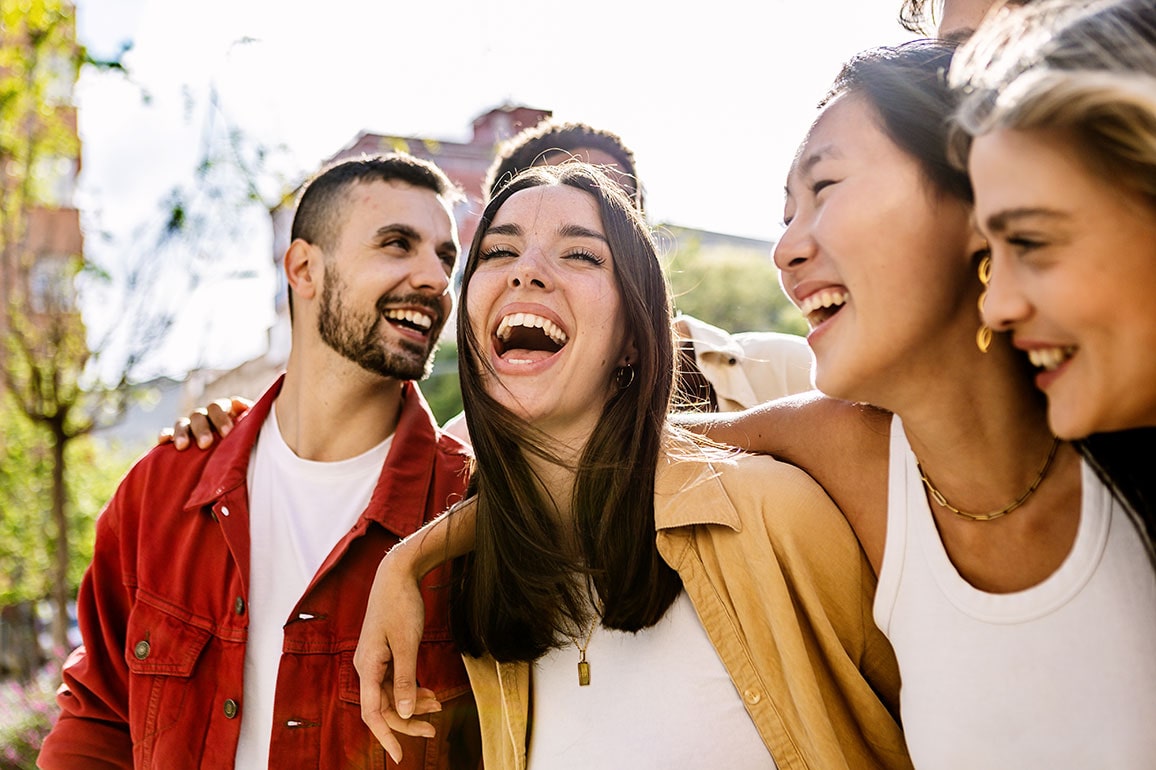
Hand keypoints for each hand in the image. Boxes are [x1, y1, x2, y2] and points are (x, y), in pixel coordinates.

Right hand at [157, 397, 251, 449]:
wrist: (234, 452)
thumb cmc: (245, 438)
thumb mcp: (250, 428)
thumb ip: (249, 416)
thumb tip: (239, 405)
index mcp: (222, 410)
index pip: (218, 407)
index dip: (221, 419)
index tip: (227, 434)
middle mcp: (205, 415)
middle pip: (199, 415)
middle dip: (202, 429)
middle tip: (206, 444)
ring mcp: (191, 425)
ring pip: (183, 423)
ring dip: (182, 433)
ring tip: (183, 447)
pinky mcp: (178, 437)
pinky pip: (169, 432)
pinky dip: (166, 434)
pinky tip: (164, 440)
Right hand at [354, 548, 429, 763]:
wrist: (396, 575)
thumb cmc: (400, 605)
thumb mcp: (407, 644)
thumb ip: (406, 680)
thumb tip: (406, 712)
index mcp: (367, 667)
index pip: (372, 713)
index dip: (386, 736)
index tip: (398, 756)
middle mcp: (366, 667)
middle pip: (384, 707)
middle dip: (408, 721)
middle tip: (433, 730)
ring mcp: (375, 661)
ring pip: (392, 694)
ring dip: (414, 703)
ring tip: (438, 706)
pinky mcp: (384, 654)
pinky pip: (396, 680)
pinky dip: (412, 688)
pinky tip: (430, 692)